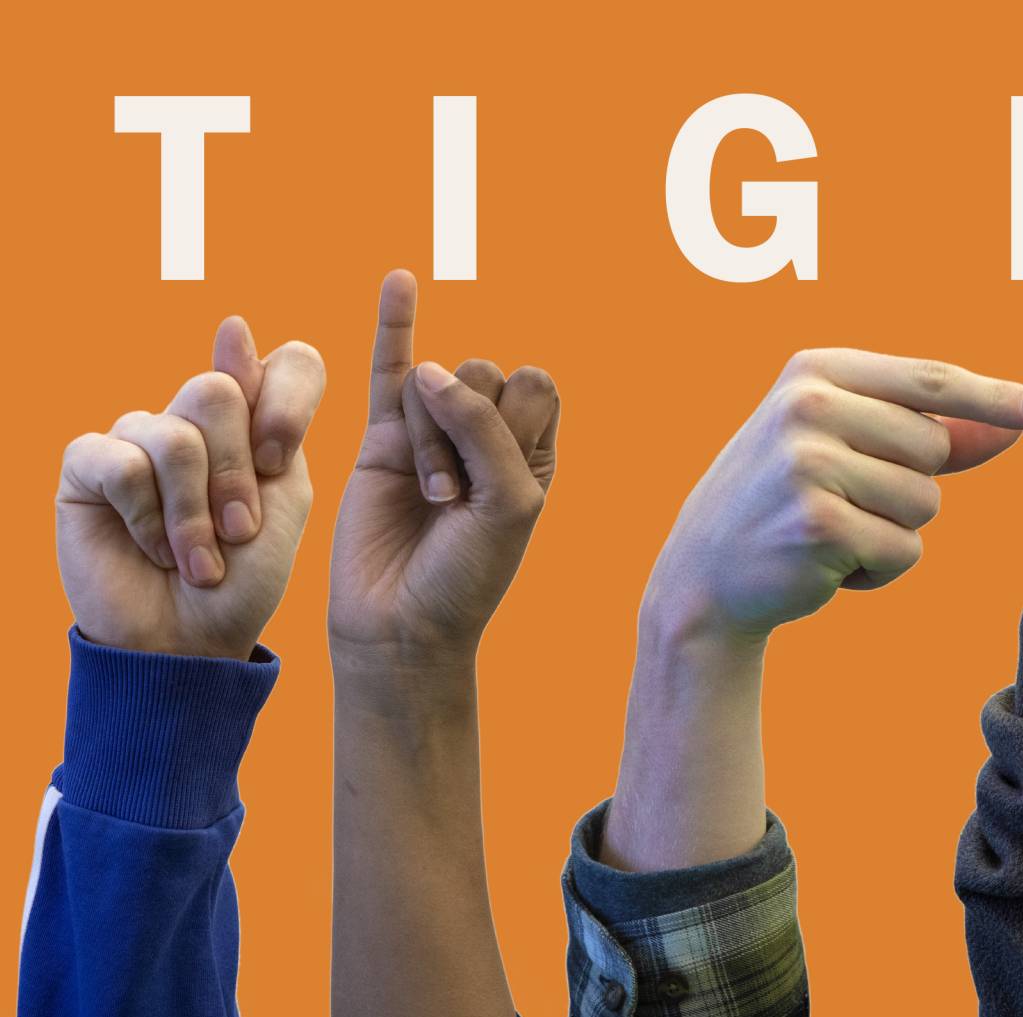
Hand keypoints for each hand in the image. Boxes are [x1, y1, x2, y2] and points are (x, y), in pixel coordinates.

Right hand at [56, 318, 325, 658]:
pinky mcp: (87, 465)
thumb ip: (273, 419)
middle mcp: (193, 418)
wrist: (193, 641)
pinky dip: (149, 520)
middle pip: (217, 392)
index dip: (288, 402)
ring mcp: (137, 435)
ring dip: (193, 515)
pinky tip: (151, 550)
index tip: (279, 460)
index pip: (287, 361)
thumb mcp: (282, 499)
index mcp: (255, 422)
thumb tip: (231, 325)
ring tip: (197, 561)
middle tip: (237, 533)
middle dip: (235, 475)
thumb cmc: (244, 578)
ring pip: (173, 435)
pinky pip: (123, 464)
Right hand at [328, 270, 560, 662]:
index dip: (513, 417)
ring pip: (432, 383)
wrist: (403, 623)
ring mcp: (431, 432)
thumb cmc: (468, 575)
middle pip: (481, 374)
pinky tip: (399, 280)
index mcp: (531, 450)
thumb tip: (433, 373)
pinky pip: (388, 369)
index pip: (534, 384)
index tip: (499, 476)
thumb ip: (485, 430)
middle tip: (453, 498)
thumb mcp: (508, 504)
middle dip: (466, 429)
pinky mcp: (380, 439)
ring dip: (431, 437)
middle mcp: (484, 434)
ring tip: (429, 496)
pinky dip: (394, 323)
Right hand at [640, 348, 1022, 644]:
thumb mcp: (843, 447)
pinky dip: (877, 573)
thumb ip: (925, 433)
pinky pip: (904, 553)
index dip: (993, 397)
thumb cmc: (783, 503)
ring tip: (831, 533)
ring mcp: (810, 464)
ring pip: (925, 505)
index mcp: (815, 371)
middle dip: (910, 487)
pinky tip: (824, 566)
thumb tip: (1012, 428)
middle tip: (843, 502)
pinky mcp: (819, 525)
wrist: (702, 575)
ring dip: (892, 533)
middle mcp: (810, 406)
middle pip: (934, 449)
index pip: (929, 379)